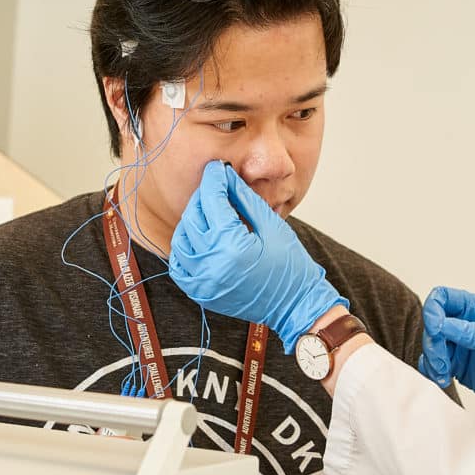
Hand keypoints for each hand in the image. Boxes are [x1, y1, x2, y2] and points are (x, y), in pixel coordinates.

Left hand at [169, 162, 345, 348]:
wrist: (295, 306)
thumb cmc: (291, 266)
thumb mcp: (271, 225)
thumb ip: (245, 199)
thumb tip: (228, 177)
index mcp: (232, 245)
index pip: (212, 200)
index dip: (214, 179)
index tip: (217, 168)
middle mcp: (212, 264)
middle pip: (193, 216)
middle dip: (202, 196)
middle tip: (215, 187)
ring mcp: (203, 281)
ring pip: (180, 239)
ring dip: (191, 221)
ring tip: (207, 212)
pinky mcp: (200, 292)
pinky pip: (179, 266)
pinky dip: (184, 248)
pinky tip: (198, 238)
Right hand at [416, 286, 474, 430]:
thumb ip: (473, 332)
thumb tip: (442, 325)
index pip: (443, 298)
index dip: (433, 311)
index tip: (437, 331)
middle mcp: (466, 325)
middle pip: (432, 323)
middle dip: (433, 343)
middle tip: (444, 363)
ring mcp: (461, 347)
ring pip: (431, 345)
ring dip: (432, 360)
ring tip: (444, 376)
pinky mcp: (458, 366)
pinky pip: (433, 363)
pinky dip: (431, 371)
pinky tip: (444, 380)